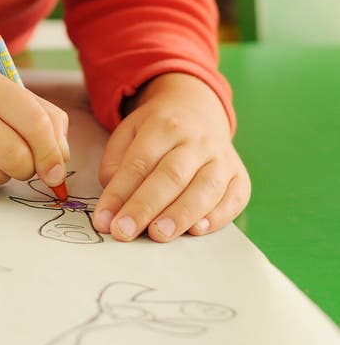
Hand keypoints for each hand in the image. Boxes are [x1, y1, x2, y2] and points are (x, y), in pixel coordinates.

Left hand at [92, 72, 249, 241]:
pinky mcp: (240, 176)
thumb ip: (116, 165)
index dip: (121, 193)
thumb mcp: (129, 132)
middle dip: (147, 206)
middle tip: (126, 232)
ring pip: (205, 188)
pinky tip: (197, 230)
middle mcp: (196, 140)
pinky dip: (217, 217)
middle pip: (172, 175)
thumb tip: (113, 205)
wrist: (198, 109)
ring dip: (181, 215)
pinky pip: (233, 198)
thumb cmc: (157, 130)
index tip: (105, 221)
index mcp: (163, 125)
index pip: (140, 162)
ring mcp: (222, 157)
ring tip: (158, 235)